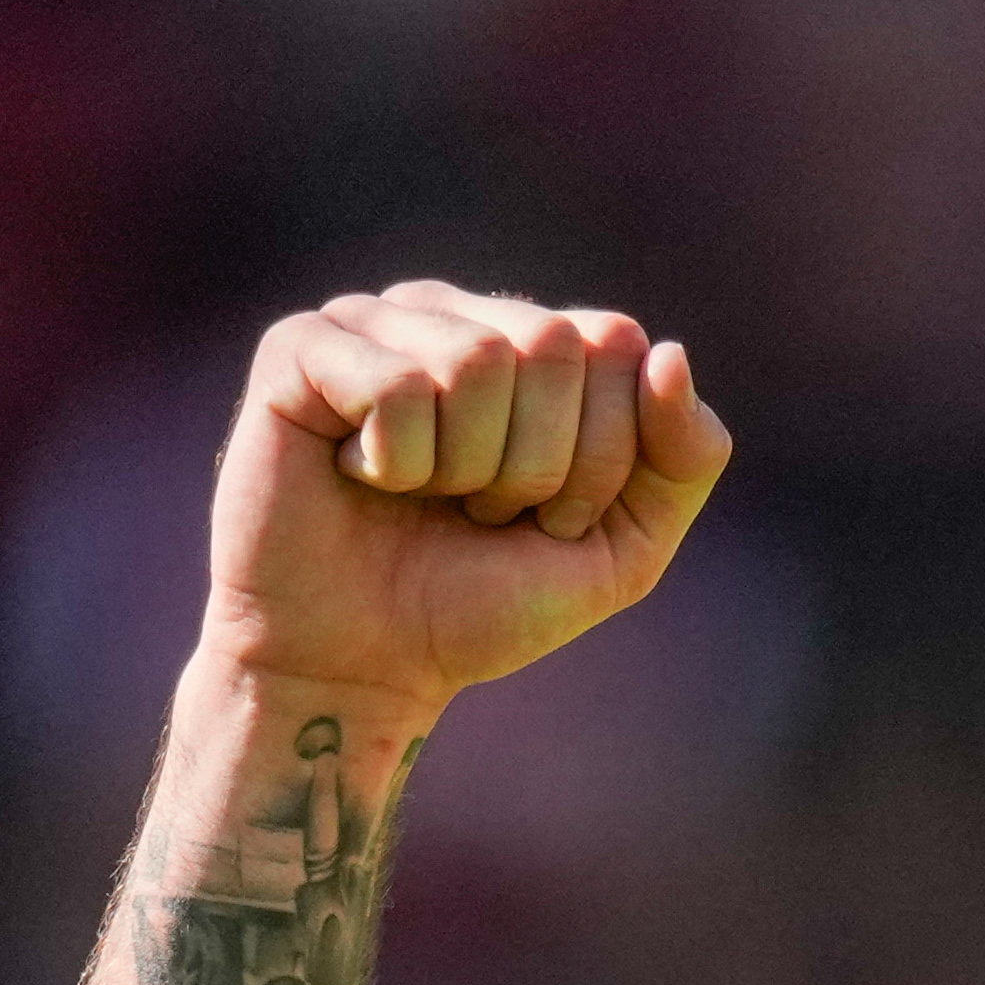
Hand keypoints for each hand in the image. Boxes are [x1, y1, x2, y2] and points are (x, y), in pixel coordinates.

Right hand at [204, 284, 731, 726]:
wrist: (360, 670)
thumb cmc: (480, 606)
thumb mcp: (621, 549)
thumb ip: (684, 458)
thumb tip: (670, 352)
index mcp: (530, 341)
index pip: (615, 342)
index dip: (598, 457)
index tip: (546, 515)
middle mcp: (454, 314)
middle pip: (553, 344)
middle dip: (534, 465)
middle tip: (478, 513)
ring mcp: (374, 321)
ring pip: (476, 361)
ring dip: (462, 468)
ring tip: (420, 498)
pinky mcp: (300, 349)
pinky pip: (394, 384)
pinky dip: (393, 462)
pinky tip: (358, 478)